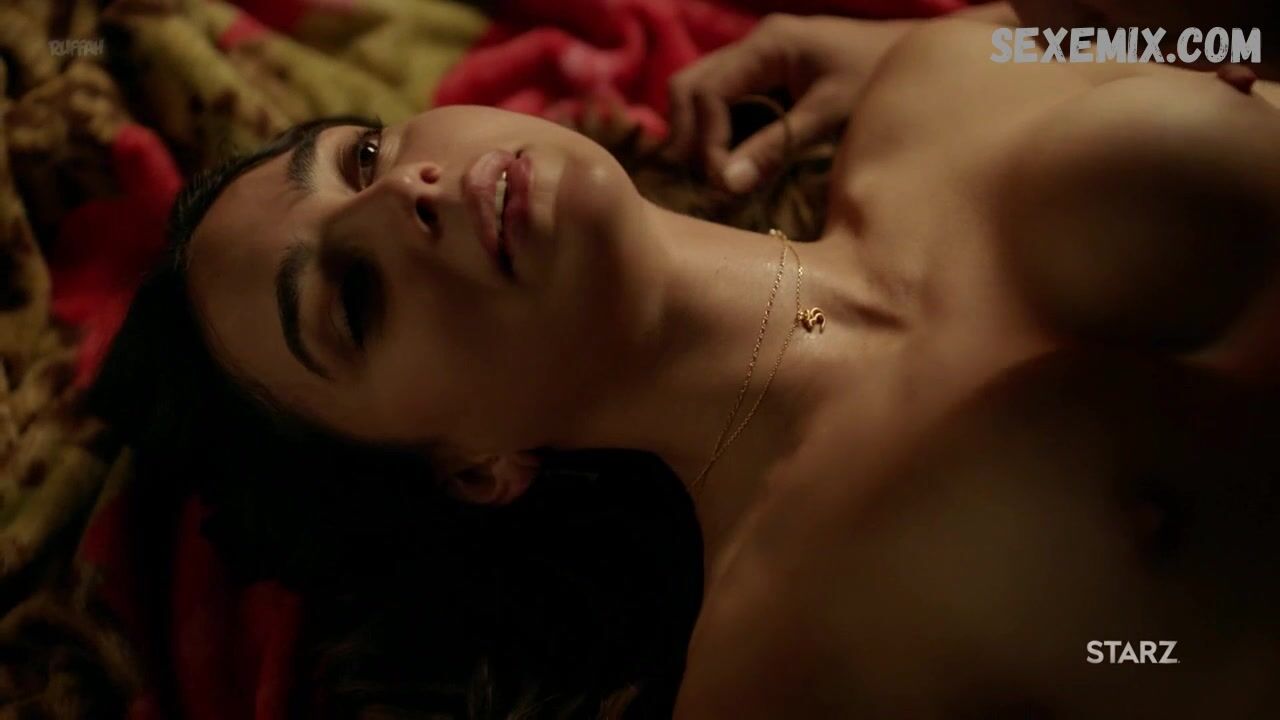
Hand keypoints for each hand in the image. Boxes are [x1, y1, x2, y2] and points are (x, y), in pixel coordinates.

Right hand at [664, 13, 912, 193]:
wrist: (921, 60)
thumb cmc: (882, 80)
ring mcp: (757, 60)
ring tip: (711, 179)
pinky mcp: (766, 79)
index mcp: (768, 44)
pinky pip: (722, 104)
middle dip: (687, 137)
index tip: (721, 182)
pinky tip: (727, 166)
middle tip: (702, 183)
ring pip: (698, 94)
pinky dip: (715, 134)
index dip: (705, 141)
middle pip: (688, 87)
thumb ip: (778, 147)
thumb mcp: (831, 114)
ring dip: (697, 136)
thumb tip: (726, 184)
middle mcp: (754, 46)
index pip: (706, 92)